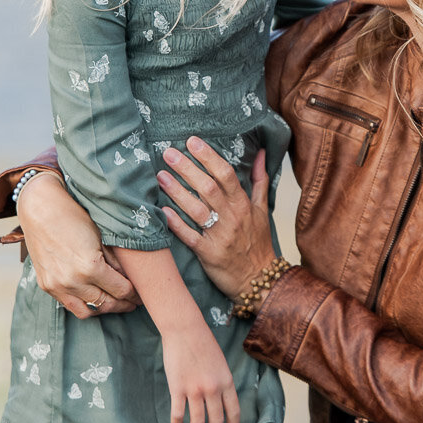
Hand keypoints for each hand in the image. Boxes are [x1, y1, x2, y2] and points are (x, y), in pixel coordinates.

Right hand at [17, 173, 140, 318]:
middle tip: (133, 301)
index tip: (142, 294)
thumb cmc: (74, 216)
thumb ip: (116, 262)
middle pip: (106, 304)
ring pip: (88, 311)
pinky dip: (84, 304)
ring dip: (104, 308)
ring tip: (115, 301)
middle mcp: (73, 282)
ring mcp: (57, 286)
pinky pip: (70, 305)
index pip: (121, 290)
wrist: (40, 209)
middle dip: (123, 304)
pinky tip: (94, 297)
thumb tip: (131, 279)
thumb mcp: (102, 236)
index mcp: (90, 267)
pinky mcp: (46, 286)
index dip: (135, 294)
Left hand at [158, 138, 273, 299]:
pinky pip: (190, 237)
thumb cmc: (258, 242)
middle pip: (208, 188)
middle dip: (187, 169)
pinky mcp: (208, 254)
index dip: (209, 157)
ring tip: (160, 176)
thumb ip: (259, 180)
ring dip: (177, 192)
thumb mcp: (262, 210)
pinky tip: (161, 211)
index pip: (226, 174)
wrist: (260, 280)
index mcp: (243, 204)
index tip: (192, 141)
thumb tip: (259, 153)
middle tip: (168, 153)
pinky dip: (176, 224)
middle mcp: (232, 218)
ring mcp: (219, 236)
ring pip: (197, 210)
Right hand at [162, 320, 241, 422]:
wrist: (185, 329)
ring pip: (198, 422)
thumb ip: (221, 382)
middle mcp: (213, 388)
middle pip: (216, 421)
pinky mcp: (178, 388)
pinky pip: (178, 414)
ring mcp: (195, 389)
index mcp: (226, 381)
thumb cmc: (203, 343)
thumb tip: (220, 401)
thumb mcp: (220, 363)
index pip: (234, 411)